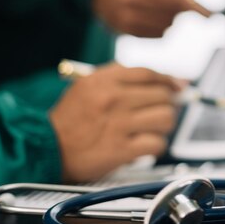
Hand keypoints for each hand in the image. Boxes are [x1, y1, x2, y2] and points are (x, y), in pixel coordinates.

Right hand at [49, 63, 180, 182]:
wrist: (46, 148)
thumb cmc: (70, 119)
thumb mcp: (88, 85)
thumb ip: (121, 77)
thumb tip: (165, 79)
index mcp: (104, 80)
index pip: (149, 73)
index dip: (169, 80)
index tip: (178, 86)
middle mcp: (114, 99)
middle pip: (163, 95)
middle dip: (168, 104)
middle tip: (160, 111)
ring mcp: (119, 125)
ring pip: (165, 118)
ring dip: (164, 126)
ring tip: (152, 129)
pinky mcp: (120, 150)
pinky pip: (156, 144)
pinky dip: (155, 146)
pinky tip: (145, 146)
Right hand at [93, 0, 207, 37]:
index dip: (196, 8)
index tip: (213, 14)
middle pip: (172, 14)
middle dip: (187, 12)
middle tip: (197, 8)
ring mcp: (125, 18)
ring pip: (166, 27)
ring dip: (174, 19)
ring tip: (166, 7)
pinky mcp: (124, 31)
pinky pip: (156, 35)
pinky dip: (164, 28)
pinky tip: (157, 17)